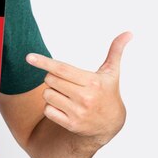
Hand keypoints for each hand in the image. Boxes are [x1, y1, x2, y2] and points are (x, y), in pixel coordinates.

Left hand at [25, 31, 131, 145]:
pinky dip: (51, 107)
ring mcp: (78, 112)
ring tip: (67, 95)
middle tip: (66, 82)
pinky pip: (47, 110)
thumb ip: (116, 51)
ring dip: (52, 92)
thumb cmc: (108, 93)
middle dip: (53, 77)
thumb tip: (128, 33)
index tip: (28, 57)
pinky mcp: (71, 124)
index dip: (44, 62)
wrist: (111, 124)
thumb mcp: (111, 73)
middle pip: (50, 79)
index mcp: (92, 82)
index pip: (62, 69)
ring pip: (47, 95)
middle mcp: (85, 98)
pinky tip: (64, 107)